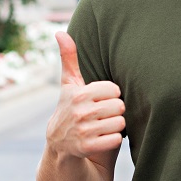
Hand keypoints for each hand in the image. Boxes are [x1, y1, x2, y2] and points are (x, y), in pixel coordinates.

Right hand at [46, 31, 124, 158]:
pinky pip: (116, 139)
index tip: (99, 100)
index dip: (110, 95)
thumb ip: (69, 57)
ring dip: (115, 126)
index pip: (114, 89)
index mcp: (78, 93)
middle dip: (114, 111)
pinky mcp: (87, 148)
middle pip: (120, 106)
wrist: (59, 145)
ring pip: (120, 123)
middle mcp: (79, 112)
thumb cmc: (70, 107)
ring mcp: (83, 131)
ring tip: (102, 126)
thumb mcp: (69, 84)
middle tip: (102, 115)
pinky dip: (113, 140)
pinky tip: (102, 138)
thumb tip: (60, 32)